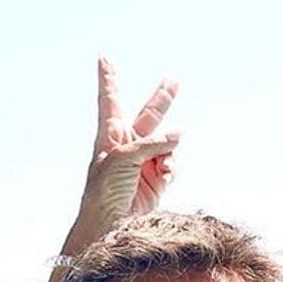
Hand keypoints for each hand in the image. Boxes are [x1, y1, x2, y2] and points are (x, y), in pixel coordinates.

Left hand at [78, 57, 179, 233]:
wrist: (108, 224)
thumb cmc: (104, 189)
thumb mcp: (124, 157)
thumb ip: (152, 142)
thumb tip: (179, 136)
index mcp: (109, 135)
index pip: (110, 99)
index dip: (108, 78)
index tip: (103, 57)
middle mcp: (127, 146)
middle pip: (148, 116)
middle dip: (161, 99)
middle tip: (172, 80)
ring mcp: (143, 163)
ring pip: (166, 142)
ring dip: (168, 148)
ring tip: (161, 163)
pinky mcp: (155, 180)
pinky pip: (172, 165)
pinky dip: (171, 167)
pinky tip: (164, 174)